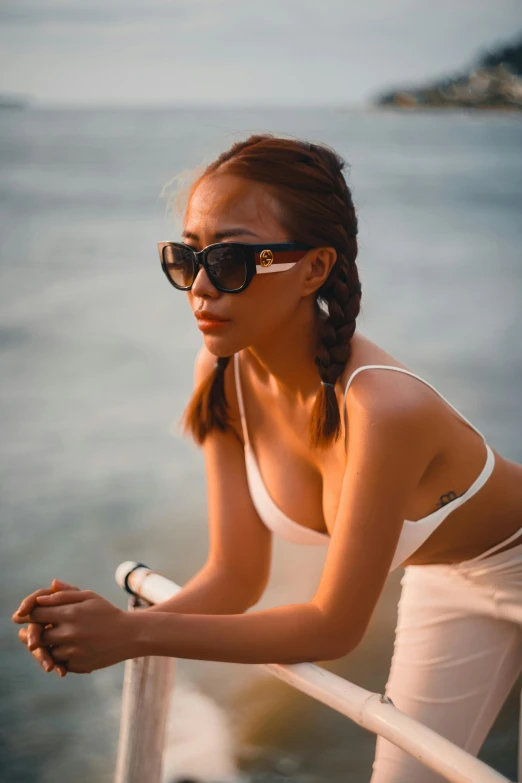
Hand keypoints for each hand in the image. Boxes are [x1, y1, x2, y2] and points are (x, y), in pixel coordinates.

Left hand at [13, 588, 135, 673]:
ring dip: (49, 645)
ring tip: (59, 639)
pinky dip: (61, 657)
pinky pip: (60, 662)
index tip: (26, 614)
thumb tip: (41, 598)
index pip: (36, 614)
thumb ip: (64, 595)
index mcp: (70, 613)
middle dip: (36, 632)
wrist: (130, 635)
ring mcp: (73, 651)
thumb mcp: (89, 597)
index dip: (28, 613)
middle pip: (38, 635)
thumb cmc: (107, 612)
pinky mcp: (77, 665)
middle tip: (37, 630)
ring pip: (47, 651)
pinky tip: (72, 649)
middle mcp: (69, 633)